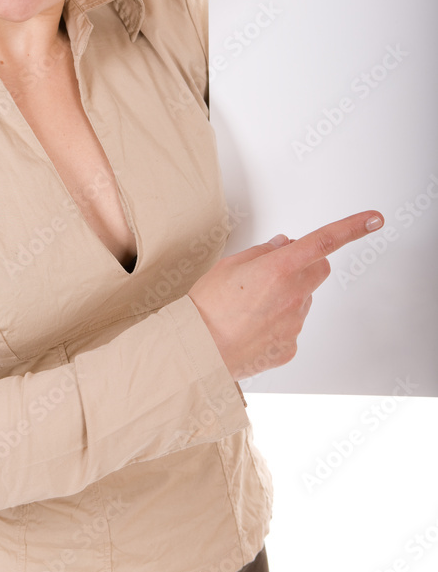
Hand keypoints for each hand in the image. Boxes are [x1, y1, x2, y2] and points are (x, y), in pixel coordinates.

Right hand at [187, 210, 384, 380]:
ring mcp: (294, 324)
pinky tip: (251, 327)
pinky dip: (278, 323)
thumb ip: (262, 252)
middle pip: (319, 269)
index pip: (324, 241)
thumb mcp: (229, 265)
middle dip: (305, 264)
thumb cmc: (206, 306)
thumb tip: (282, 246)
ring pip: (303, 299)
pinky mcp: (289, 346)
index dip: (352, 227)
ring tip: (250, 306)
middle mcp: (293, 295)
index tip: (374, 220)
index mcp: (278, 269)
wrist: (197, 351)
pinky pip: (292, 326)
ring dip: (288, 295)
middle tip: (275, 270)